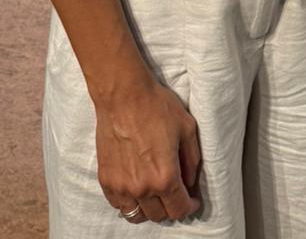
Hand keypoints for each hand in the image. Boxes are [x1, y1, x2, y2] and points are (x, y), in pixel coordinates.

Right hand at [95, 71, 201, 224]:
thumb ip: (192, 160)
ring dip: (149, 209)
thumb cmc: (157, 108)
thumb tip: (190, 182)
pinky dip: (129, 202)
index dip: (189, 207)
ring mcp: (120, 186)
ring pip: (136, 215)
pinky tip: (137, 189)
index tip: (192, 200)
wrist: (124, 97)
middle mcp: (141, 188)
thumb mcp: (187, 129)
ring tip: (156, 195)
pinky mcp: (106, 180)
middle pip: (159, 215)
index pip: (179, 209)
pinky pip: (118, 205)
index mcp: (165, 177)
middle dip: (171, 207)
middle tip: (176, 193)